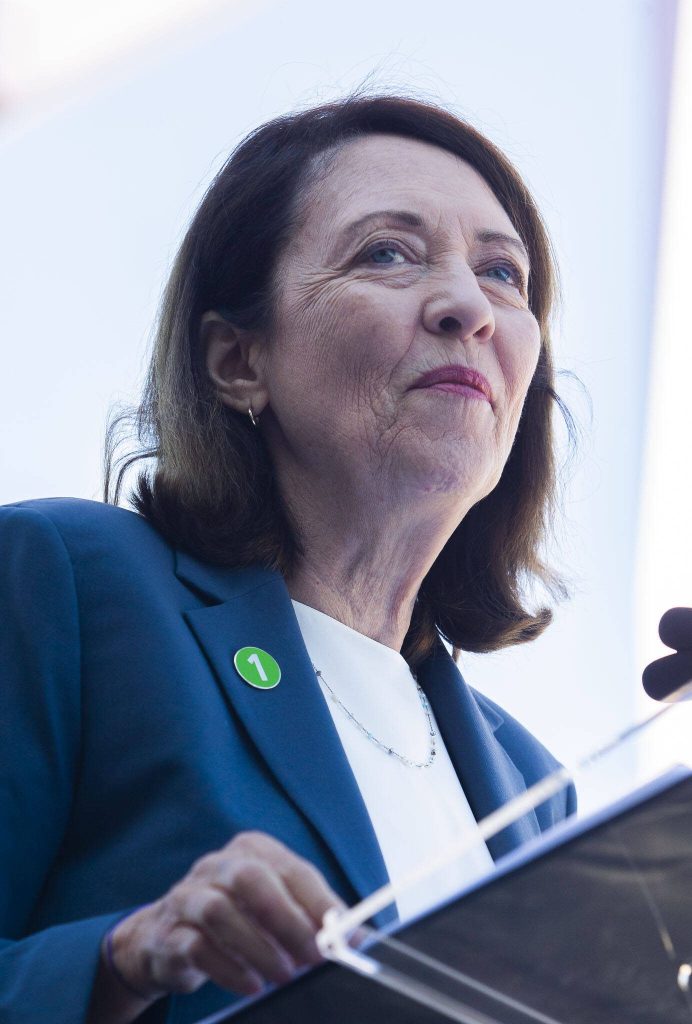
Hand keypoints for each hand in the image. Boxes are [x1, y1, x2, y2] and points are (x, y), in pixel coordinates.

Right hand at [106, 832, 346, 998]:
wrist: (166, 940)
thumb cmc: (236, 921)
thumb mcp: (273, 910)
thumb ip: (311, 918)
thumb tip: (359, 938)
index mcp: (251, 850)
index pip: (292, 869)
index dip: (319, 902)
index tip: (343, 934)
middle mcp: (216, 865)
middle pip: (251, 879)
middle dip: (287, 919)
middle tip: (312, 957)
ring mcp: (188, 896)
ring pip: (218, 910)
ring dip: (257, 946)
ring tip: (283, 976)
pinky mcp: (169, 933)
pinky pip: (196, 946)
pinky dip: (228, 968)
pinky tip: (251, 985)